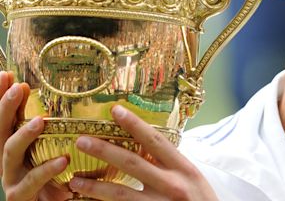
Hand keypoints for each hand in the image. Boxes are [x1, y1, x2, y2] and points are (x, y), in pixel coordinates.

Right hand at [0, 71, 71, 200]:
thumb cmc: (44, 178)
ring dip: (23, 135)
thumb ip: (31, 119)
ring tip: (41, 120)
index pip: (2, 118)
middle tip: (17, 88)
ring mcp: (10, 178)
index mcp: (11, 146)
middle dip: (5, 108)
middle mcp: (6, 160)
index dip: (0, 97)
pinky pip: (32, 182)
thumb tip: (24, 86)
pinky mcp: (20, 196)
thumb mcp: (38, 147)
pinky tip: (63, 160)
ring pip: (10, 154)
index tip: (5, 75)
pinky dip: (46, 170)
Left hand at [68, 105, 217, 200]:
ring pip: (120, 195)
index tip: (116, 110)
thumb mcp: (192, 178)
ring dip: (94, 186)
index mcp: (184, 169)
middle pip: (132, 164)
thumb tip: (146, 146)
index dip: (134, 124)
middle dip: (104, 150)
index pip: (155, 141)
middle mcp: (171, 185)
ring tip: (74, 180)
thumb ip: (171, 164)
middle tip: (81, 141)